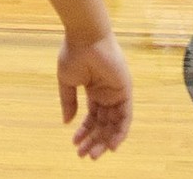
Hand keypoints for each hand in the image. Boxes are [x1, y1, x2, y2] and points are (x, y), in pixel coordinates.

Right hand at [57, 32, 132, 158]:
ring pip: (113, 124)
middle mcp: (107, 94)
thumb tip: (67, 122)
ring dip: (105, 140)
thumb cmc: (74, 53)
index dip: (84, 131)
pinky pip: (125, 117)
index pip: (92, 117)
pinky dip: (120, 132)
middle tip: (85, 155)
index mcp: (93, 90)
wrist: (85, 37)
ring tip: (94, 154)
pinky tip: (111, 145)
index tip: (75, 144)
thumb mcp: (67, 81)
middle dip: (94, 141)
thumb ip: (68, 102)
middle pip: (103, 124)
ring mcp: (117, 94)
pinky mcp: (125, 91)